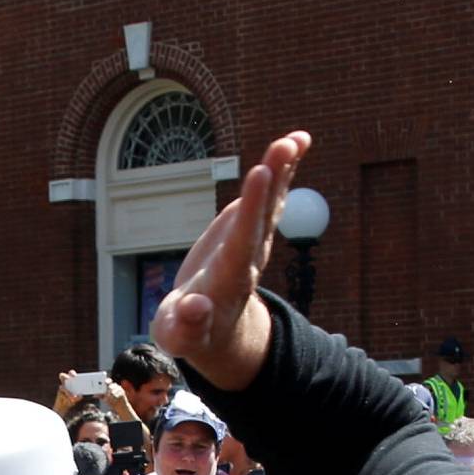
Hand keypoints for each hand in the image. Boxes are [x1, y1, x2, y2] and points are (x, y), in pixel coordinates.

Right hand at [152, 130, 311, 388]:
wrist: (211, 327)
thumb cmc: (187, 332)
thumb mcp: (178, 336)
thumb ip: (186, 326)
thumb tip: (194, 308)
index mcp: (228, 280)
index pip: (241, 241)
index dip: (251, 209)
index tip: (259, 176)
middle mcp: (247, 256)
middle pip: (262, 217)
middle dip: (271, 183)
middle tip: (283, 147)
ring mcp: (253, 240)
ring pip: (270, 202)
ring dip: (282, 170)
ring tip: (293, 139)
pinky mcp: (251, 227)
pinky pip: (270, 196)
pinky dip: (282, 170)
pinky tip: (295, 142)